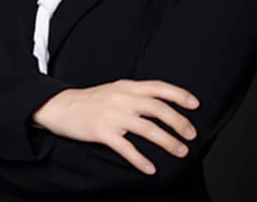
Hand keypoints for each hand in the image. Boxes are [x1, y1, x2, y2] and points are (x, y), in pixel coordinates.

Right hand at [32, 79, 199, 174]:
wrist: (61, 106)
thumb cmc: (92, 100)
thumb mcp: (115, 89)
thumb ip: (136, 94)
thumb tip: (161, 103)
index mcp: (127, 86)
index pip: (158, 87)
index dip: (179, 94)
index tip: (195, 104)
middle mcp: (123, 98)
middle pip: (157, 108)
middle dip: (178, 121)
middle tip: (192, 134)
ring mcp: (113, 115)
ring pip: (147, 128)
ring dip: (167, 141)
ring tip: (181, 151)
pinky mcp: (102, 132)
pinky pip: (125, 147)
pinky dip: (140, 159)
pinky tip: (150, 168)